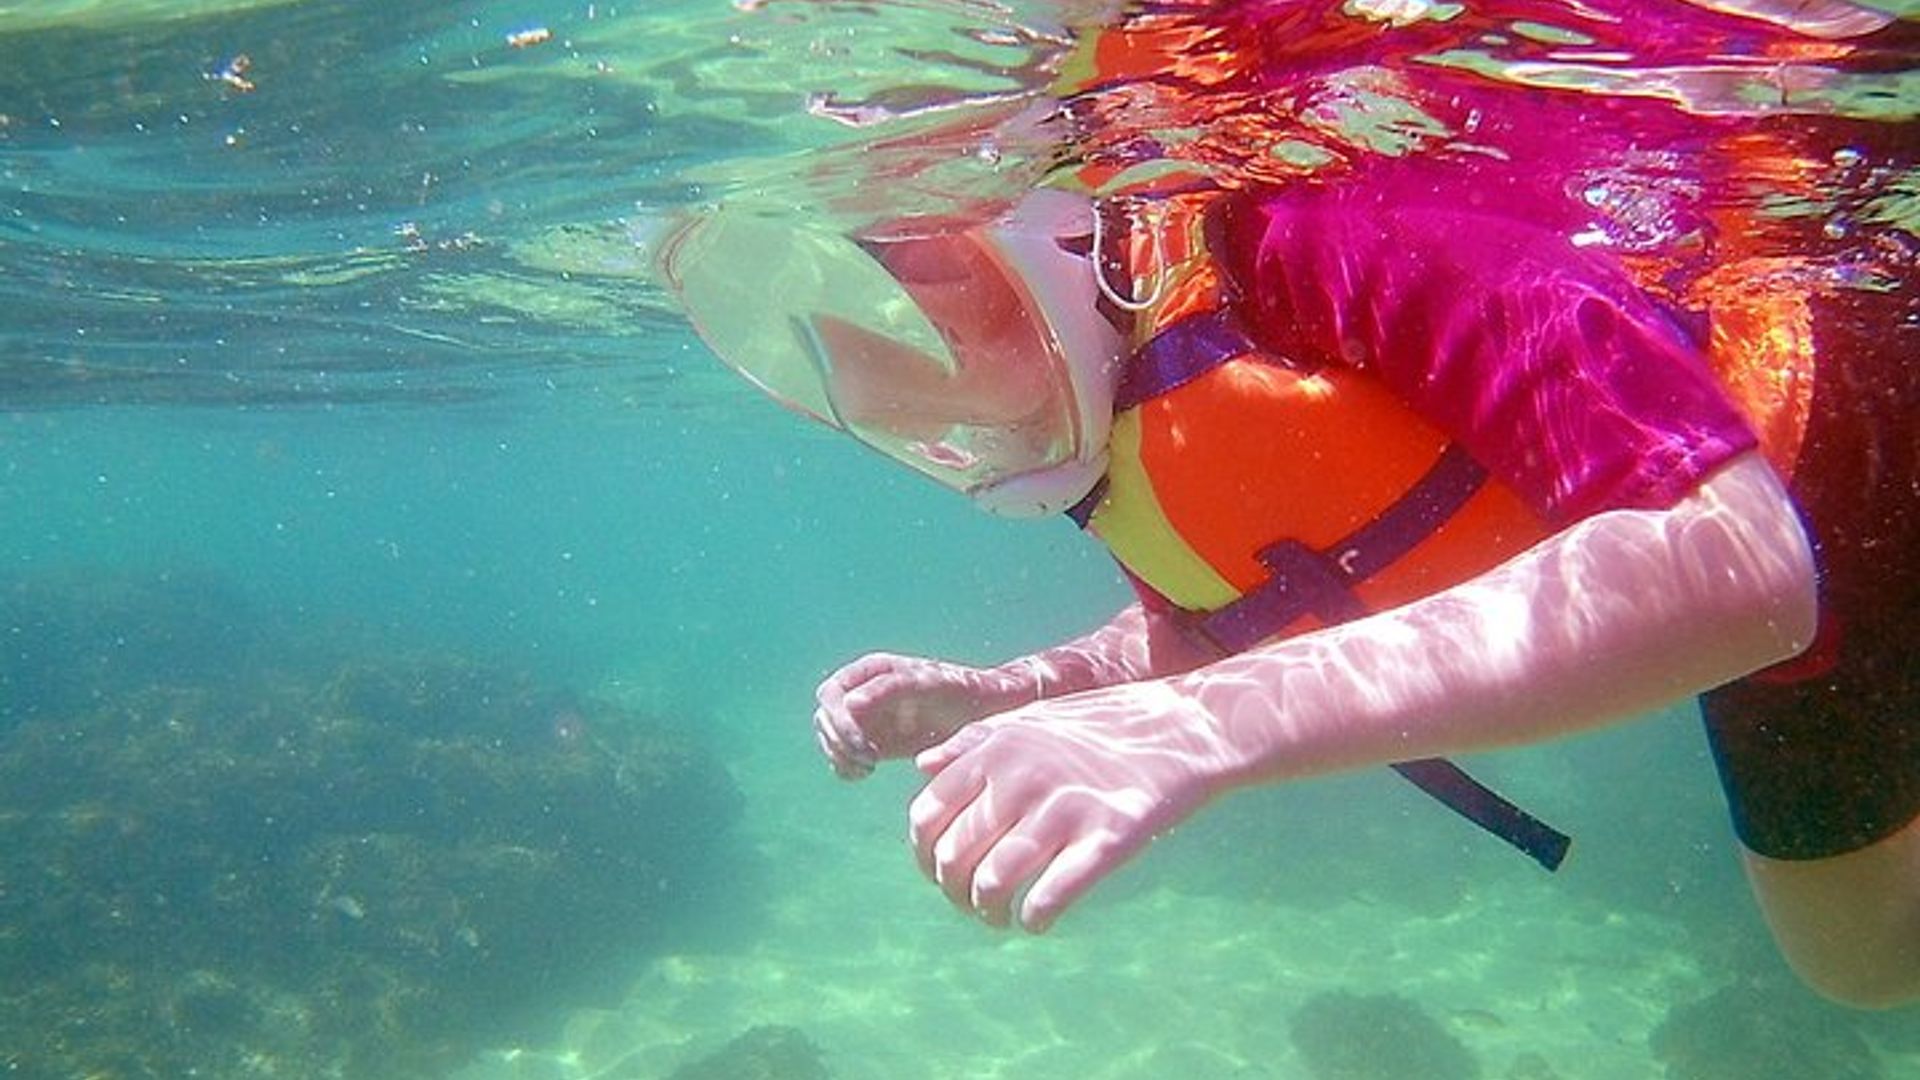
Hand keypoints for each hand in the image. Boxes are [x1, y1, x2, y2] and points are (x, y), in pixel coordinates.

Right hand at [813, 652, 1029, 778]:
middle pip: (824, 717)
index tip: (864, 748)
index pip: (832, 695)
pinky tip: (864, 774)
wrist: (984, 713)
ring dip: (840, 755)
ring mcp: (865, 716)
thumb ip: (889, 689)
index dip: (840, 722)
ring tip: (868, 768)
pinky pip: (841, 754)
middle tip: (868, 762)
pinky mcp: (870, 739)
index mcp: (873, 670)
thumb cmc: (959, 691)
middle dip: (839, 741)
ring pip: (829, 737)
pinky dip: (844, 767)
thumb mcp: (927, 685)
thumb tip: (851, 703)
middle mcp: (863, 690)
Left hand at [909, 681, 1230, 931]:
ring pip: (993, 883)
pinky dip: (1032, 920)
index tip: (941, 872)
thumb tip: (920, 769)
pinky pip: (1048, 898)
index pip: (926, 817)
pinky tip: (1037, 919)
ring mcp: (1063, 809)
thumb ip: (970, 743)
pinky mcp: (1106, 839)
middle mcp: (1019, 778)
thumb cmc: (1101, 725)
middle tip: (974, 903)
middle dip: (955, 893)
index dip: (925, 856)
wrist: (1183, 727)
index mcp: (993, 750)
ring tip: (1001, 917)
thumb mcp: (1027, 718)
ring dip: (989, 913)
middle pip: (954, 857)